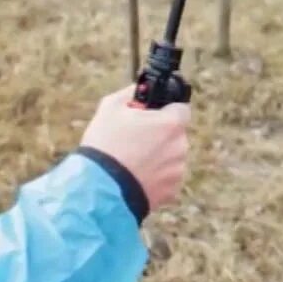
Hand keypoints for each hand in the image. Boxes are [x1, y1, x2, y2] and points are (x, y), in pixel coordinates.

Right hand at [80, 85, 189, 211]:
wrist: (100, 189)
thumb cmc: (105, 145)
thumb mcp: (111, 107)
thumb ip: (131, 93)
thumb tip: (139, 90)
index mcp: (171, 123)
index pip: (182, 108)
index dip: (166, 109)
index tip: (152, 115)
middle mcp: (180, 146)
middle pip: (175, 134)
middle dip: (159, 135)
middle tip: (135, 139)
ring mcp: (178, 171)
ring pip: (171, 157)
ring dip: (158, 157)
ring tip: (131, 162)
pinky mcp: (172, 191)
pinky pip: (166, 178)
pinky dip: (155, 177)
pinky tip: (135, 177)